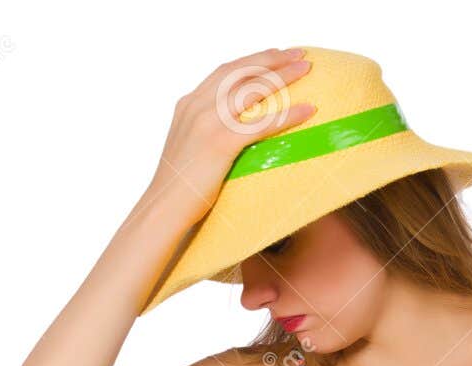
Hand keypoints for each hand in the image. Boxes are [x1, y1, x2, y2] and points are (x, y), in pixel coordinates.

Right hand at [146, 47, 317, 222]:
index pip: (225, 71)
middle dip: (272, 58)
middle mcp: (198, 106)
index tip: (275, 54)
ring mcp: (209, 122)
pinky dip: (288, 114)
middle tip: (298, 53)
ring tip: (307, 67)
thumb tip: (229, 135)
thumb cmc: (180, 188)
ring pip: (253, 88)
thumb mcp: (189, 148)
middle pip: (241, 71)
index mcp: (189, 105)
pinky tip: (308, 109)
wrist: (163, 207)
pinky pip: (263, 123)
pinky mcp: (221, 142)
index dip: (252, 60)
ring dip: (283, 74)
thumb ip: (204, 132)